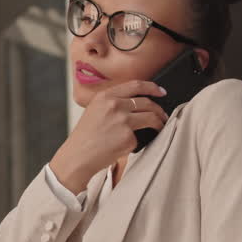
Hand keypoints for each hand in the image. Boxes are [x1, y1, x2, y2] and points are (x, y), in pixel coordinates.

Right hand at [48, 81, 167, 193]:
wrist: (78, 157)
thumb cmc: (85, 137)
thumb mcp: (94, 111)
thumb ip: (112, 103)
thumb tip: (136, 103)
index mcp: (105, 97)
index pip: (136, 85)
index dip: (152, 87)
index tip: (161, 92)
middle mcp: (114, 106)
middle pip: (147, 102)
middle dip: (159, 110)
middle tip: (163, 115)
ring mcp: (122, 121)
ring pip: (151, 118)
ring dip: (159, 123)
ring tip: (159, 127)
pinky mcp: (128, 137)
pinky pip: (141, 137)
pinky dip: (139, 141)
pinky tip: (128, 145)